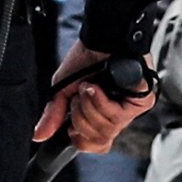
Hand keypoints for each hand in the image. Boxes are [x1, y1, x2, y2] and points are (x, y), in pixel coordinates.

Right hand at [31, 44, 155, 155]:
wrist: (100, 37)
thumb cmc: (86, 58)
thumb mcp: (63, 89)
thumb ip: (53, 114)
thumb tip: (39, 135)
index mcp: (102, 114)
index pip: (95, 145)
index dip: (80, 138)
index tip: (71, 123)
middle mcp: (118, 115)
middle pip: (99, 140)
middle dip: (81, 117)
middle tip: (79, 96)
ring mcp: (131, 109)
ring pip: (107, 129)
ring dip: (89, 106)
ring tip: (88, 86)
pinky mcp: (142, 100)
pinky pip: (118, 115)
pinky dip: (101, 102)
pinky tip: (98, 87)